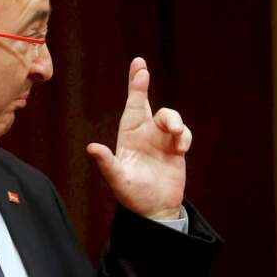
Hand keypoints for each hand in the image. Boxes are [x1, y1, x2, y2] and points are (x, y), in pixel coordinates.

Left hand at [87, 57, 189, 219]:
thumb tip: (91, 148)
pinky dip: (184, 136)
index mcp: (129, 136)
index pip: (132, 107)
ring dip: (174, 121)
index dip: (135, 88)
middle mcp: (144, 134)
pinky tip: (181, 149)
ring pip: (170, 117)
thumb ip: (107, 164)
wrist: (156, 209)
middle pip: (146, 103)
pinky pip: (183, 133)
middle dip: (142, 84)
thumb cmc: (133, 196)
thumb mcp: (119, 180)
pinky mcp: (176, 149)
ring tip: (175, 135)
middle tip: (141, 67)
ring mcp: (161, 140)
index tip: (140, 70)